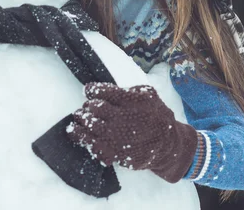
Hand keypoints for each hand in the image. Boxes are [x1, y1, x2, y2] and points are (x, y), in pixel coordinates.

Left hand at [68, 82, 197, 182]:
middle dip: (88, 106)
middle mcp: (124, 118)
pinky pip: (91, 144)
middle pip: (94, 108)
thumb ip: (128, 89)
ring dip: (81, 119)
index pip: (102, 92)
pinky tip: (74, 131)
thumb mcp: (149, 95)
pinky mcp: (115, 153)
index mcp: (132, 101)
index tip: (89, 91)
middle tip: (87, 107)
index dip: (92, 90)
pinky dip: (80, 136)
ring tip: (78, 116)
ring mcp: (119, 137)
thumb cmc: (155, 116)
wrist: (169, 145)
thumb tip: (104, 89)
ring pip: (90, 125)